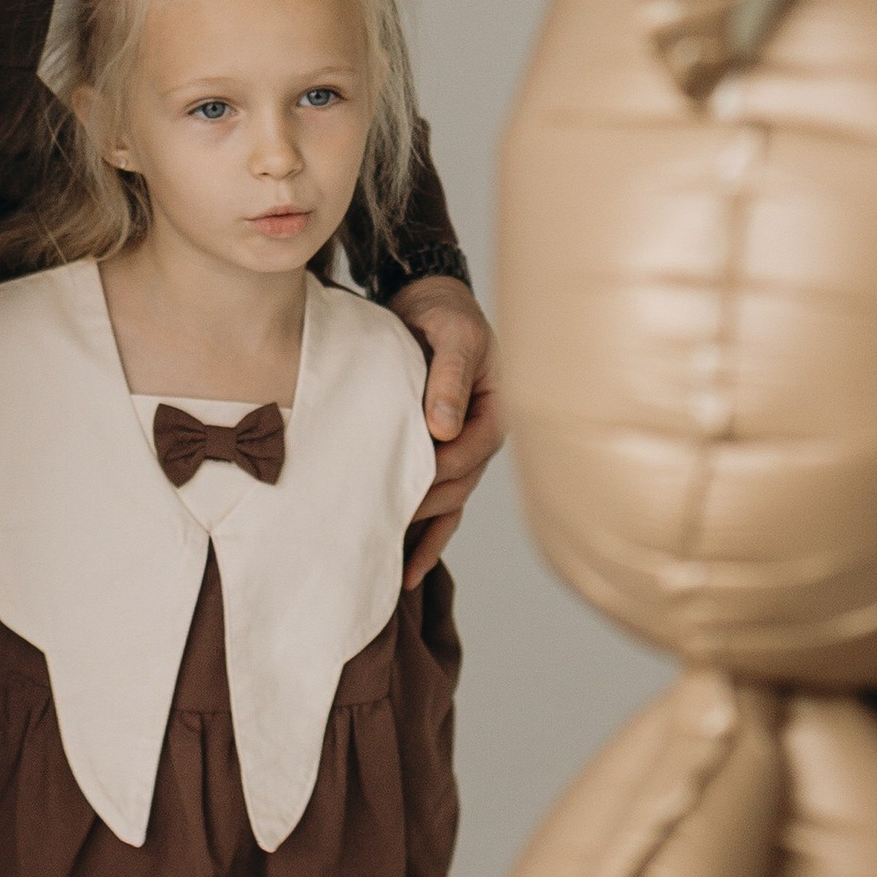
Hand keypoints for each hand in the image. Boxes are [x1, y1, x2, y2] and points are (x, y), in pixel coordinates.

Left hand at [392, 273, 502, 584]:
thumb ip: (449, 378)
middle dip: (424, 511)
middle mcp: (481, 439)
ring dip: (423, 536)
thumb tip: (443, 429)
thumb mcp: (454, 336)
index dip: (438, 472)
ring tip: (393, 573)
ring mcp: (462, 452)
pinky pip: (438, 505)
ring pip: (447, 505)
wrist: (431, 302)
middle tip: (382, 529)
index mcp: (494, 412)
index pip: (468, 454)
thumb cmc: (447, 315)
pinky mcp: (439, 457)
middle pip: (457, 487)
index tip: (403, 486)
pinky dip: (424, 536)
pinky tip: (405, 569)